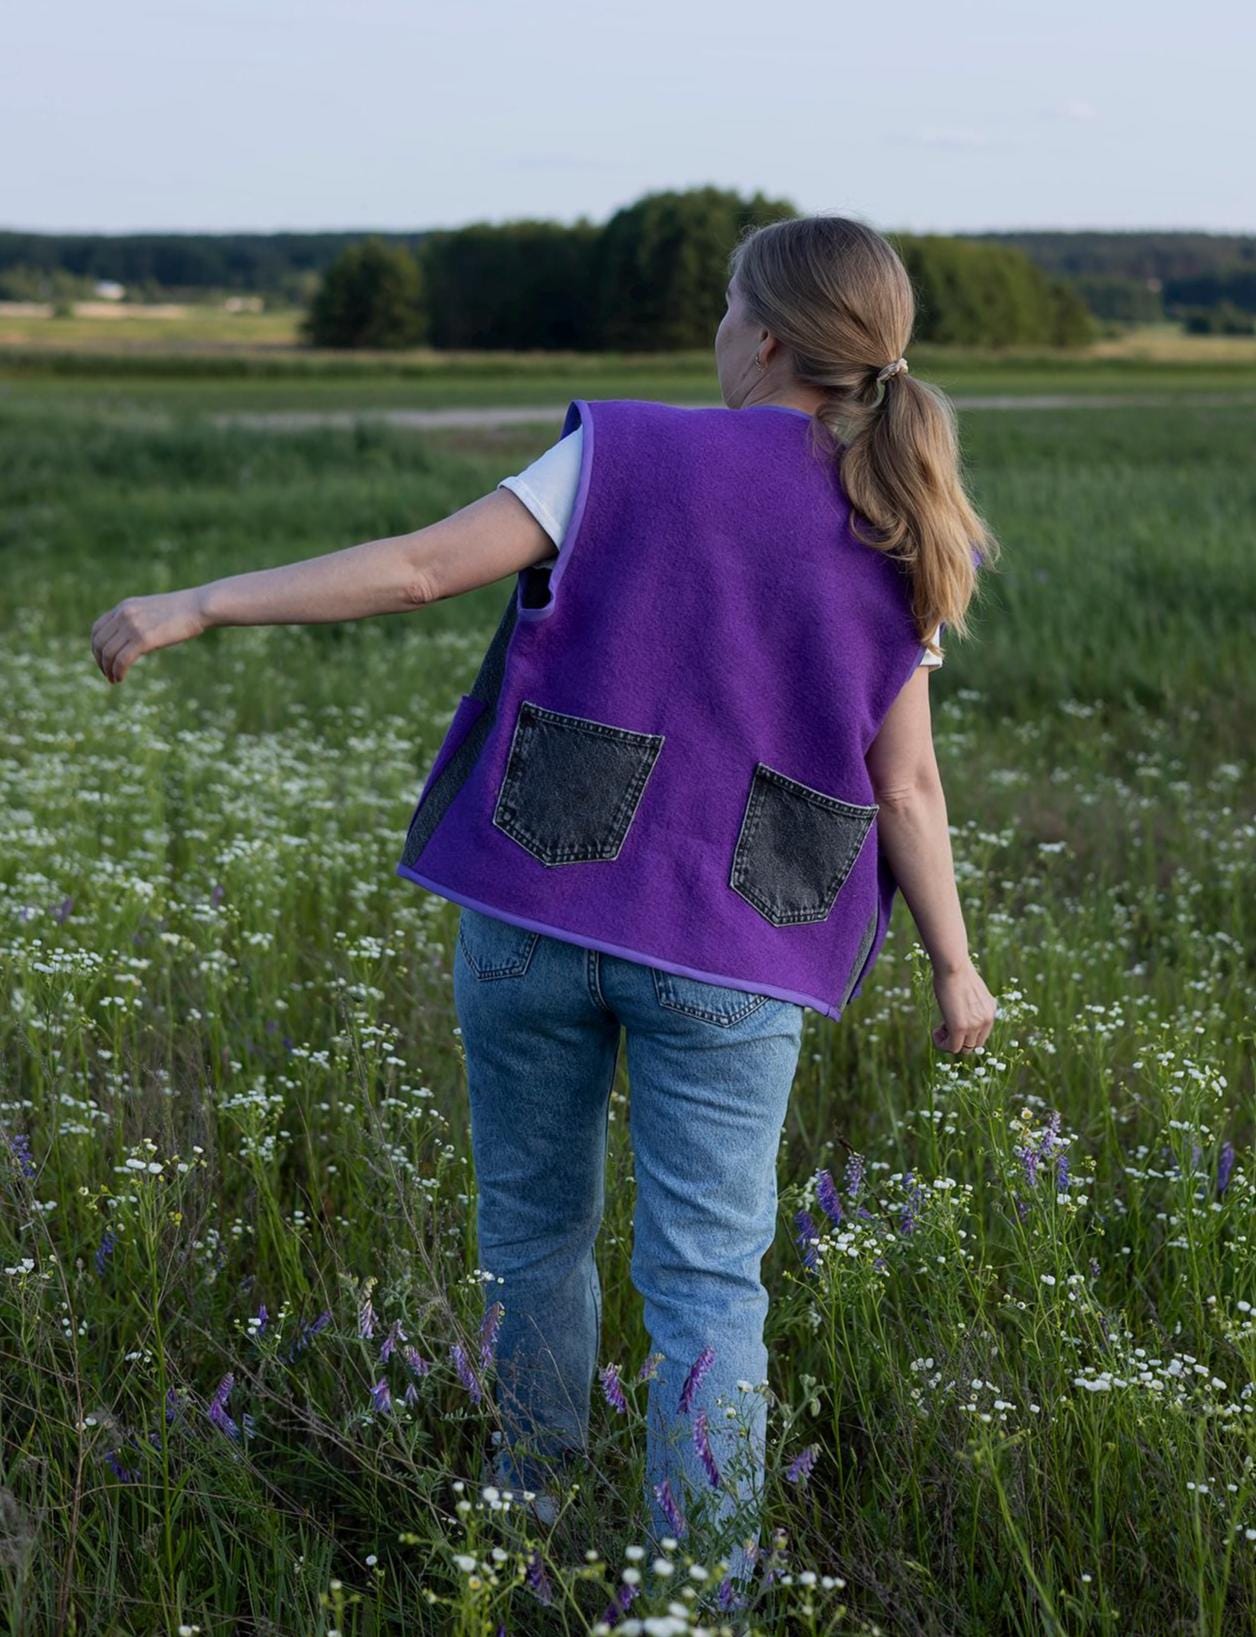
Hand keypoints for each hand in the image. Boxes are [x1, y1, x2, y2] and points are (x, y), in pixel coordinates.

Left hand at [91, 588, 209, 683]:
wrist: (199, 607)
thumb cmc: (183, 612)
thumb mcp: (153, 611)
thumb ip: (138, 621)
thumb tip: (134, 638)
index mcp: (124, 607)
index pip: (97, 629)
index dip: (96, 648)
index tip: (104, 660)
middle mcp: (124, 614)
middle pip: (99, 643)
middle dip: (100, 661)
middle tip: (107, 674)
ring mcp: (132, 626)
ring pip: (108, 653)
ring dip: (108, 669)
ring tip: (114, 679)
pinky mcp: (143, 639)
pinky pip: (122, 660)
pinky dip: (118, 672)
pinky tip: (121, 678)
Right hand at [931, 960, 997, 1053]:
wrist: (953, 966)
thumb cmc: (957, 971)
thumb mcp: (972, 989)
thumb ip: (973, 1003)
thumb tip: (962, 1006)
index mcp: (991, 1011)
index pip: (982, 1034)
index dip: (967, 1031)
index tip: (954, 1019)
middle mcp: (987, 1020)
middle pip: (974, 1044)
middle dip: (959, 1038)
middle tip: (945, 1023)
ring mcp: (974, 1026)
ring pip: (963, 1048)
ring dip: (949, 1041)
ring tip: (939, 1027)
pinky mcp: (959, 1028)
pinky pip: (952, 1048)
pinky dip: (942, 1043)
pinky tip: (935, 1031)